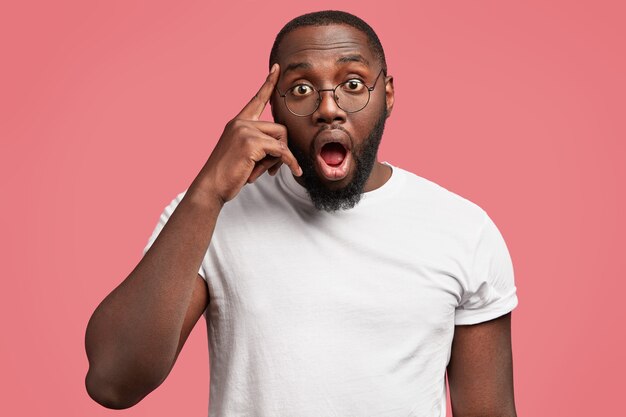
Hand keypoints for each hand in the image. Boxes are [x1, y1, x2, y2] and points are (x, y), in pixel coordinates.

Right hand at [196, 64, 301, 203]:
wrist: (211, 186)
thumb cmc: (228, 174)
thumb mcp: (245, 154)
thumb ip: (260, 144)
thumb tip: (285, 149)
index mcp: (238, 122)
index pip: (257, 99)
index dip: (268, 83)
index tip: (277, 69)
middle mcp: (240, 122)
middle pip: (279, 128)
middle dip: (281, 149)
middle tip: (272, 168)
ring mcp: (245, 131)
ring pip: (281, 139)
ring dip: (280, 159)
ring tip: (266, 172)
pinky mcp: (250, 142)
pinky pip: (281, 150)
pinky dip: (289, 162)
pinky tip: (294, 171)